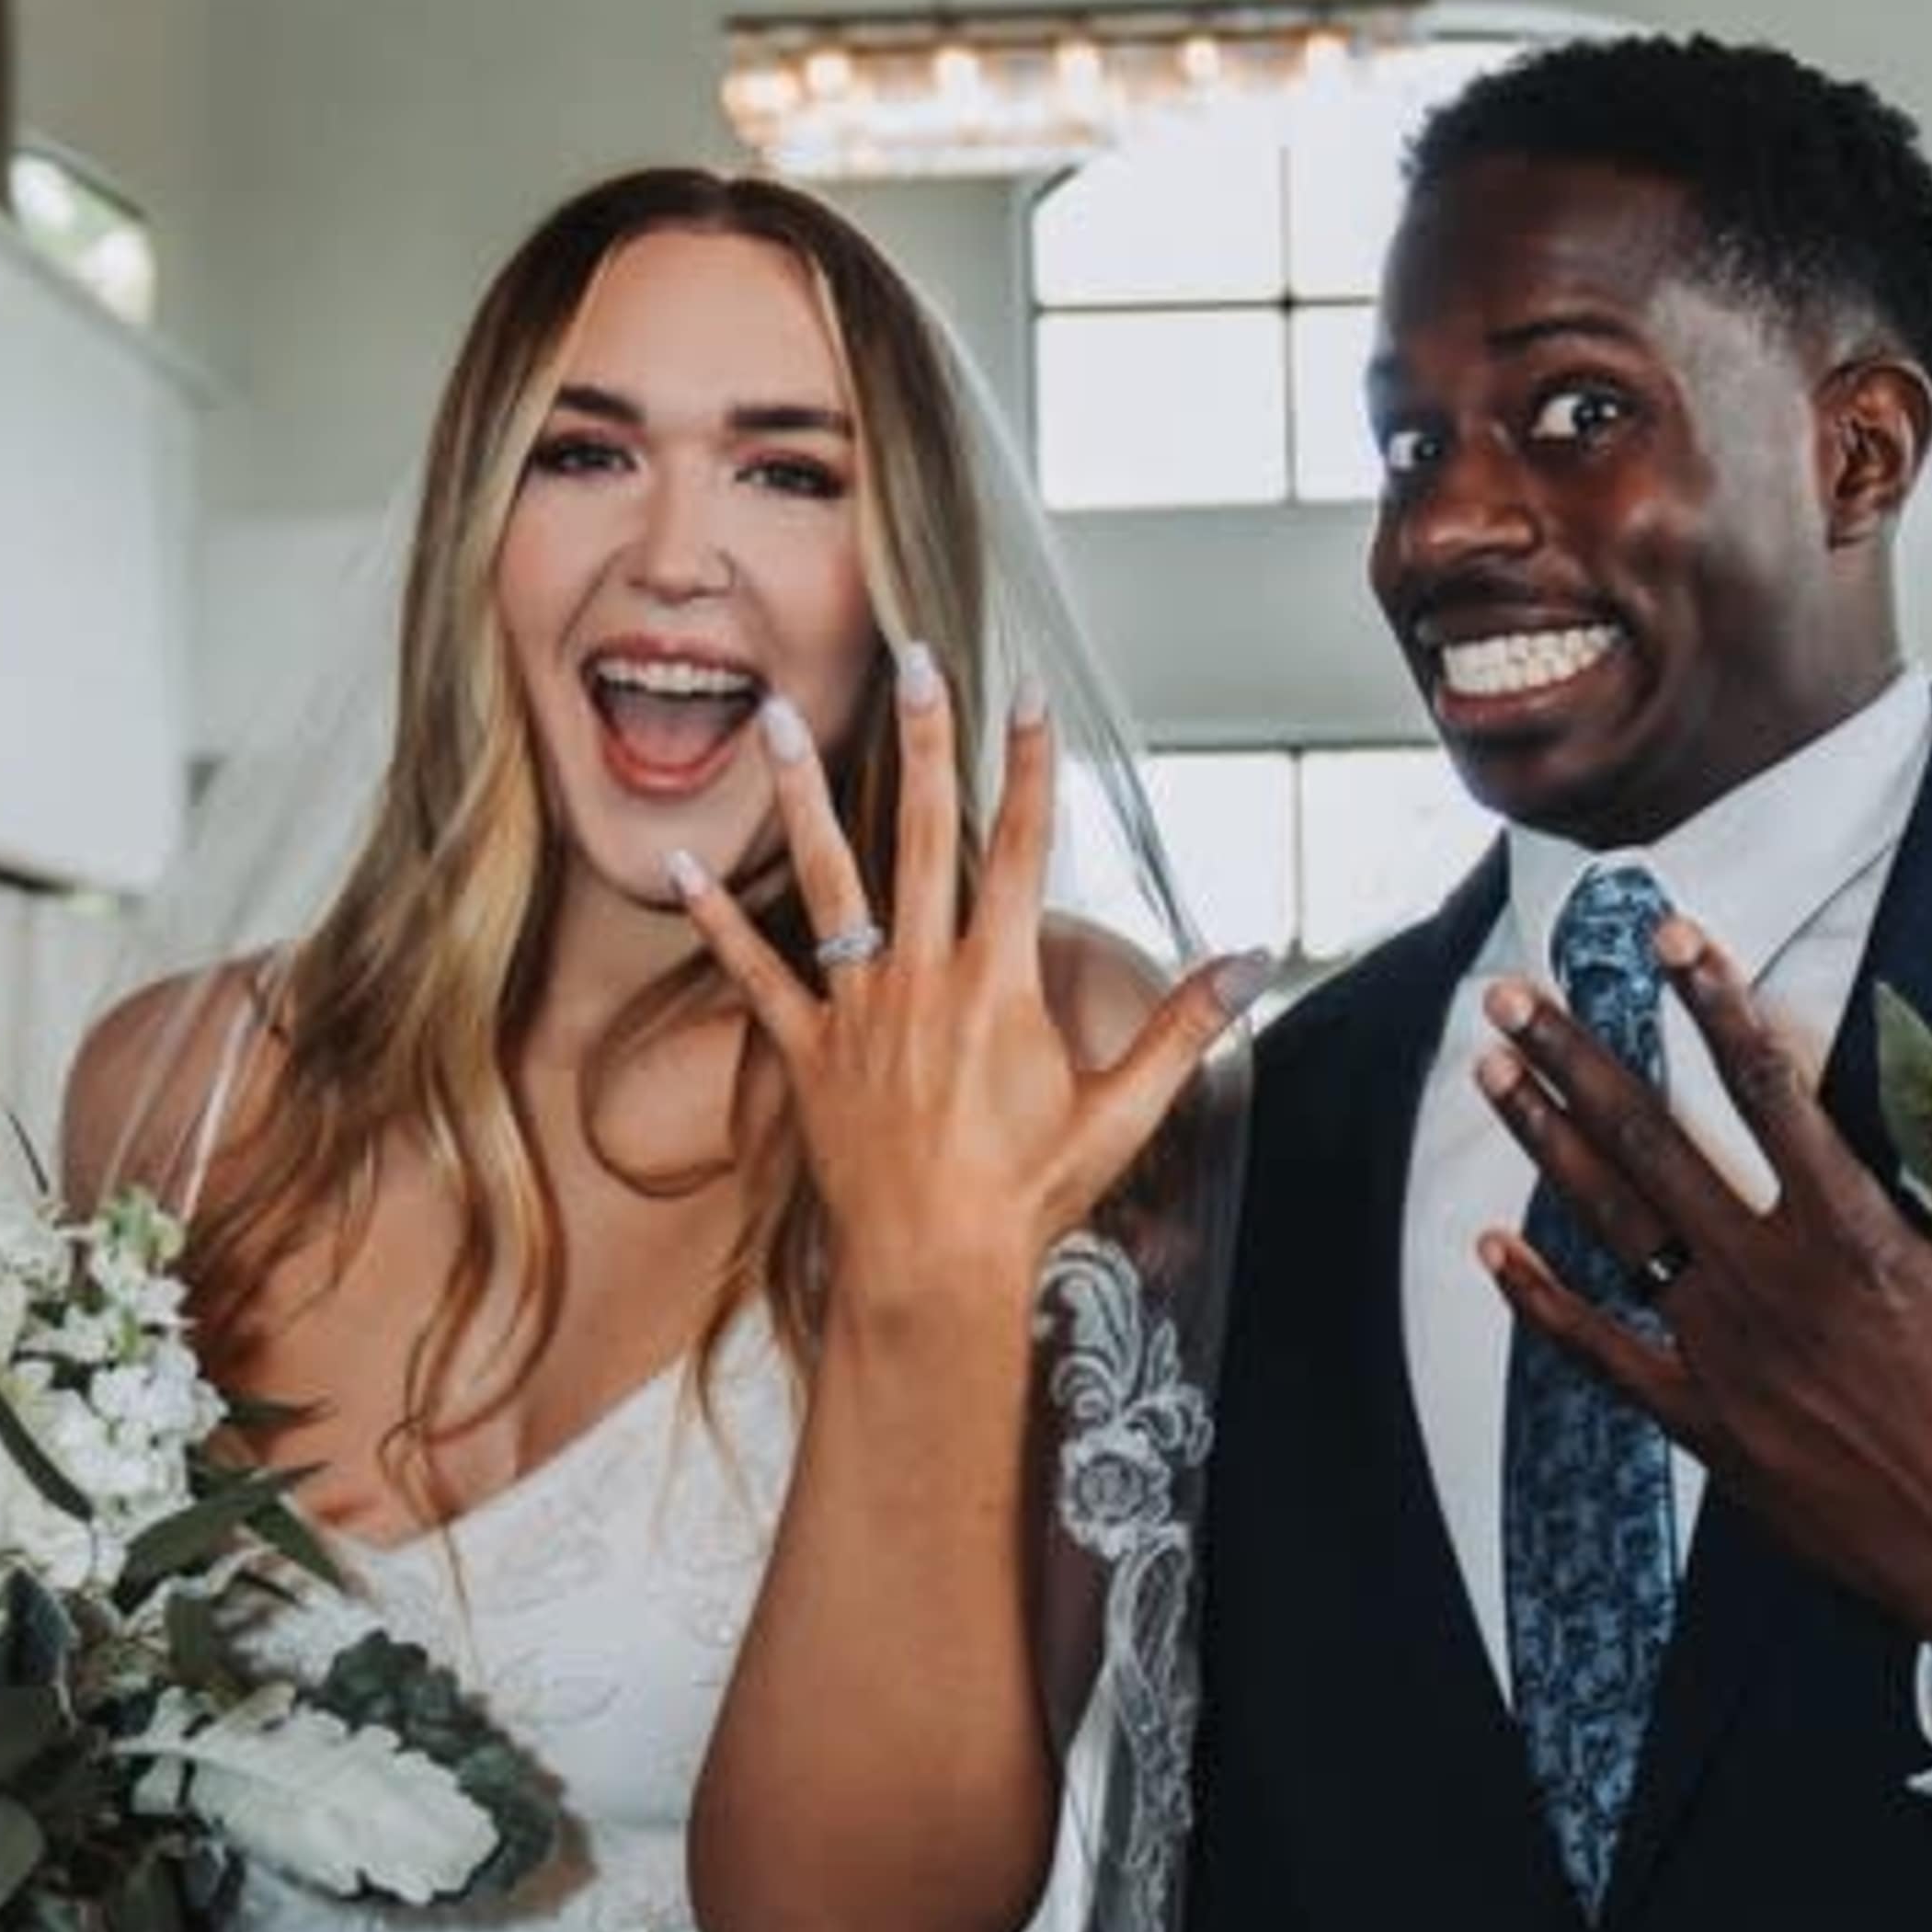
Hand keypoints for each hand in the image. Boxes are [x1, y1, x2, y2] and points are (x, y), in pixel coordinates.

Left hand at [671, 660, 1244, 1309]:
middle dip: (927, 741)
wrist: (933, 1271)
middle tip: (916, 660)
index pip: (1021, 849)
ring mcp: (859, 1009)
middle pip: (925, 834)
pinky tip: (678, 863)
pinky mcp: (807, 1052)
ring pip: (829, 880)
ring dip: (802, 793)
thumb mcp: (1121, 1114)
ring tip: (771, 717)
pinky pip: (754, 975)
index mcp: (1001, 983)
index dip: (1031, 767)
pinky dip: (715, 920)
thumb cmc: (1030, 1198)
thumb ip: (1183, 1027)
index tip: (1033, 694)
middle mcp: (925, 977)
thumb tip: (1253, 962)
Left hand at [1477, 939, 1931, 1686]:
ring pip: (1613, 1227)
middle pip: (1655, 1143)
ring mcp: (1727, 1358)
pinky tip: (1488, 1250)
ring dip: (1546, 1144)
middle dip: (1579, 1058)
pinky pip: (1601, 1355)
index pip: (1770, 1090)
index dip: (1716, 1004)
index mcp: (1857, 1239)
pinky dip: (1540, 1302)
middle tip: (1516, 992)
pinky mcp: (1705, 1425)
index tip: (1668, 939)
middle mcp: (1772, 1286)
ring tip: (1492, 1072)